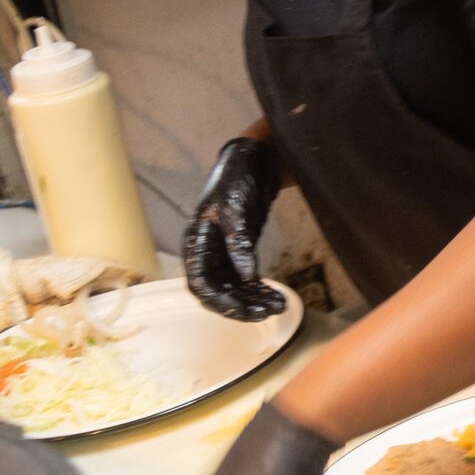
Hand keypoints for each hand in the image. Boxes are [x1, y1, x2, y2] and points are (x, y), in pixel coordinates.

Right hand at [183, 137, 283, 319]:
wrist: (253, 161)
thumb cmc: (236, 179)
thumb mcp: (236, 209)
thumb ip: (239, 242)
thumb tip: (246, 276)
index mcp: (196, 242)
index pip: (199, 282)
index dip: (217, 301)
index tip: (240, 310)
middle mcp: (206, 252)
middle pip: (217, 291)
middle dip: (240, 305)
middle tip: (265, 313)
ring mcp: (222, 254)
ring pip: (234, 288)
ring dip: (253, 300)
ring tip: (278, 306)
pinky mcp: (239, 253)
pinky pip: (246, 279)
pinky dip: (260, 289)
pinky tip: (276, 296)